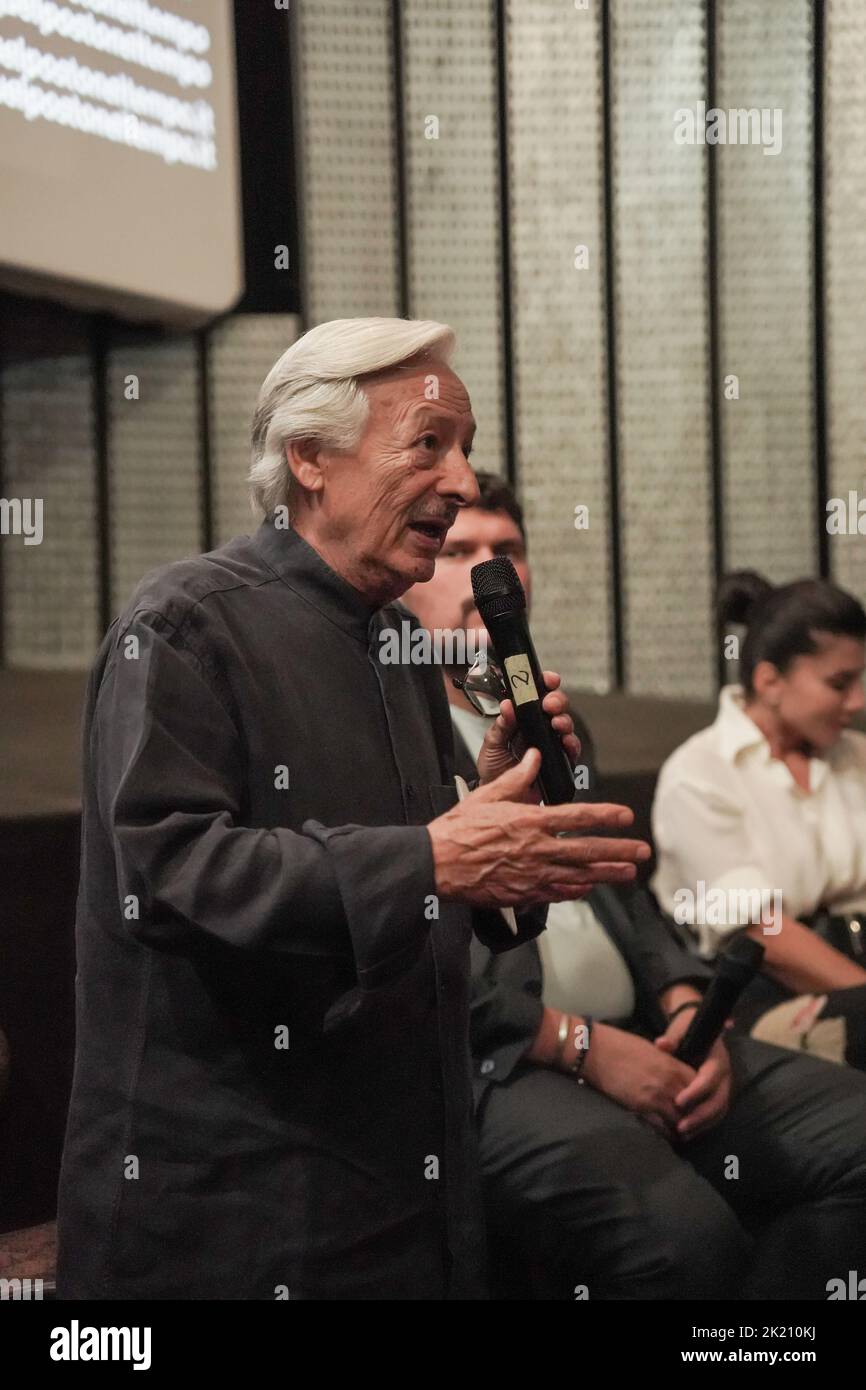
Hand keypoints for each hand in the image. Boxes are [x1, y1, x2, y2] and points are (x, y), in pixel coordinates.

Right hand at [428, 748, 650, 907]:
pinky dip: (577, 891)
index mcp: (530, 821)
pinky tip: (590, 888)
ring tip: (628, 873)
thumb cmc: (457, 830)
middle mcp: (537, 849)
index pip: (578, 817)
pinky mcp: (524, 893)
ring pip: (580, 875)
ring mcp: (532, 874)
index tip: (626, 816)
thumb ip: (517, 779)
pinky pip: (558, 893)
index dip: (606, 816)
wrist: (436, 865)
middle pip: (588, 850)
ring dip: (607, 874)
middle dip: (619, 850)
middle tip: (641, 852)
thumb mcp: (487, 795)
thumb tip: (534, 758)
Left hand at [477, 669, 579, 799]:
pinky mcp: (559, 760)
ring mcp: (551, 743)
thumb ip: (500, 725)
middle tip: (549, 704)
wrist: (499, 796)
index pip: (537, 694)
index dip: (545, 683)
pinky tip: (566, 742)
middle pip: (556, 705)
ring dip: (564, 720)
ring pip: (566, 724)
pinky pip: (572, 749)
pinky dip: (572, 744)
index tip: (547, 679)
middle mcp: (539, 727)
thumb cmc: (495, 768)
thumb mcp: (491, 744)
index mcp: (522, 718)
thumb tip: (507, 706)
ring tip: (556, 723)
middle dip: (556, 700)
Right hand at [581, 1023, 696, 1140]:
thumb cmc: (622, 1045)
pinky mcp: (641, 1108)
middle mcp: (669, 1082)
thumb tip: (677, 1076)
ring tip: (682, 1134)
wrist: (598, 1051)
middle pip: (694, 1107)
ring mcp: (656, 1096)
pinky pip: (661, 1127)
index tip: (698, 1104)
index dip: (701, 1097)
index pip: (700, 1087)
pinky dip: (666, 1133)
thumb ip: (669, 1064)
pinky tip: (666, 1136)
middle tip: (694, 1124)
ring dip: (682, 1128)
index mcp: (673, 1065)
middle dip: (695, 1116)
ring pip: (680, 1120)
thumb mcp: (652, 1051)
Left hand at [654, 1019, 731, 1141]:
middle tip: (680, 1127)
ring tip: (682, 1135)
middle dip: (700, 1115)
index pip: (710, 1078)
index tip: (678, 1101)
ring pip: (718, 1111)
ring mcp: (723, 1087)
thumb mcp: (680, 1028)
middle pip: (718, 1100)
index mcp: (717, 1058)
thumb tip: (662, 1044)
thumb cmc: (687, 1028)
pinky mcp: (717, 1096)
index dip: (696, 1091)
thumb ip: (672, 1038)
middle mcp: (724, 1075)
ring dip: (702, 1125)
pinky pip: (715, 1115)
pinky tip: (687, 1133)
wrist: (696, 1027)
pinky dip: (703, 1125)